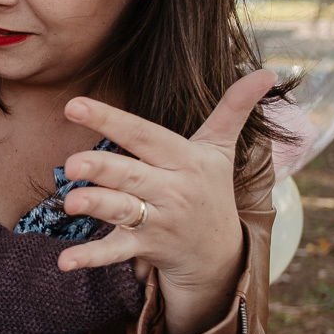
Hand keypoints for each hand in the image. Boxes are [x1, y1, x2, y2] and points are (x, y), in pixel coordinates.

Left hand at [57, 70, 276, 333]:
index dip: (110, 119)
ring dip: (97, 206)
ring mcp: (159, 221)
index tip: (74, 105)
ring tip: (70, 202)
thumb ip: (235, 109)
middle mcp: (172, 189)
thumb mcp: (221, 149)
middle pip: (131, 174)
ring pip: (123, 211)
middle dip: (102, 168)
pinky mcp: (147, 249)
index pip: (144, 134)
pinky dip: (90, 257)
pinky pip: (116, 252)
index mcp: (183, 159)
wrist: (222, 255)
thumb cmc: (210, 190)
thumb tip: (269, 72)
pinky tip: (65, 261)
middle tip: (72, 163)